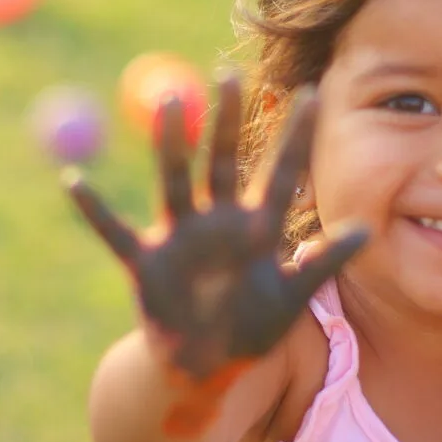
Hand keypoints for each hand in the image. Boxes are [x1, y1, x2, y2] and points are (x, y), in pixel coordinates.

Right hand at [66, 76, 366, 383]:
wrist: (205, 367)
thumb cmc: (250, 328)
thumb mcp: (294, 296)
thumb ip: (325, 262)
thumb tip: (367, 230)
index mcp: (255, 226)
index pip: (282, 171)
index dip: (298, 136)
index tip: (313, 93)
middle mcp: (217, 221)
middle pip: (224, 161)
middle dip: (227, 121)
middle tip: (229, 75)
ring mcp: (179, 238)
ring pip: (175, 181)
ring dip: (171, 144)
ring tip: (170, 103)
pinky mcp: (147, 263)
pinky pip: (115, 232)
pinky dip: (93, 210)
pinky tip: (74, 183)